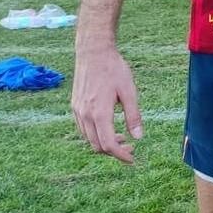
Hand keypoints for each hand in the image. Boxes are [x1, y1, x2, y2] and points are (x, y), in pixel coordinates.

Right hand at [72, 45, 143, 162]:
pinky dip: (96, 134)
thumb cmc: (114, 69)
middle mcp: (85, 115)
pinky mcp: (74, 106)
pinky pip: (83, 129)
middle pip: (97, 145)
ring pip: (88, 139)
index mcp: (100, 113)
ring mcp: (77, 111)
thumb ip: (133, 116)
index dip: (121, 155)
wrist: (93, 53)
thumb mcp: (129, 92)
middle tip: (131, 148)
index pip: (108, 144)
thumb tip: (138, 137)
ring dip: (104, 143)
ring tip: (122, 138)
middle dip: (114, 151)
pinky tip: (109, 127)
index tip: (132, 159)